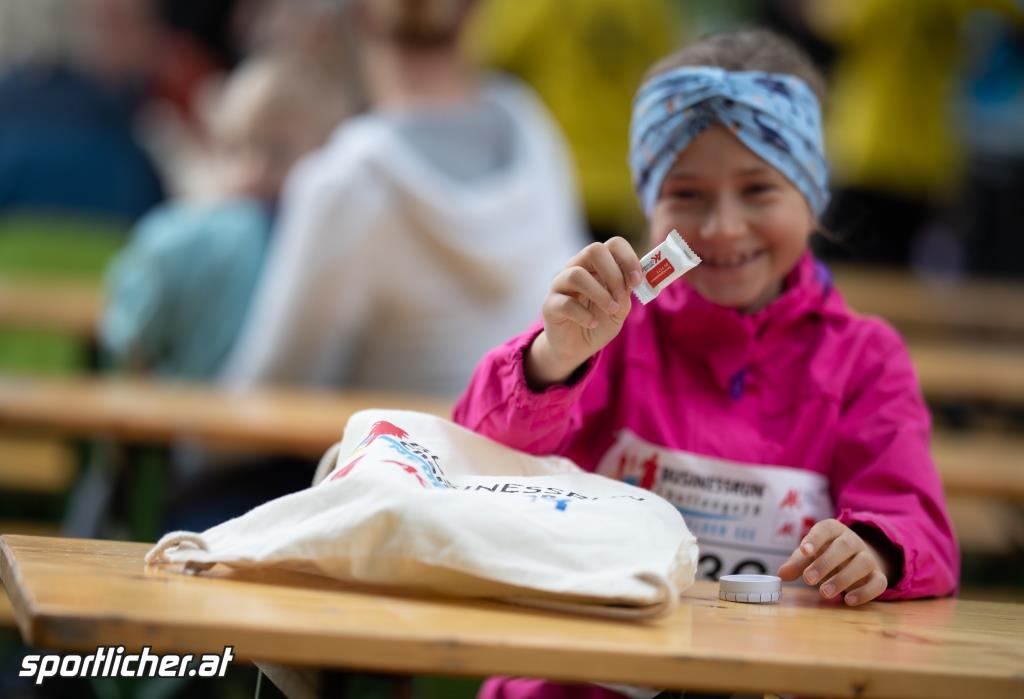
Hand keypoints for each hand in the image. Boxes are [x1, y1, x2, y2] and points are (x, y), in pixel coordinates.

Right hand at [525, 238, 641, 387]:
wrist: (577, 347)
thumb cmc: (599, 322)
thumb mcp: (620, 308)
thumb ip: (625, 292)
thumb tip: (632, 280)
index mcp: (597, 265)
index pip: (613, 244)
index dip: (628, 258)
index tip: (637, 281)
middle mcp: (577, 268)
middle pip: (594, 250)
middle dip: (613, 274)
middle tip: (621, 297)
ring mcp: (560, 285)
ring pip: (577, 274)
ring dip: (600, 294)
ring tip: (610, 310)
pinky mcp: (550, 305)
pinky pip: (566, 303)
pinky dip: (584, 315)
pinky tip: (592, 323)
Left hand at [778, 519, 893, 606]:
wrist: (857, 559)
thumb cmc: (826, 555)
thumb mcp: (810, 556)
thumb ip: (797, 563)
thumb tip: (781, 574)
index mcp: (834, 531)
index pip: (826, 528)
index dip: (815, 538)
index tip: (804, 551)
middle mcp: (853, 541)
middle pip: (844, 546)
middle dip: (826, 563)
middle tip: (808, 579)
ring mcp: (868, 558)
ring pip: (862, 563)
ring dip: (843, 579)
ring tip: (824, 593)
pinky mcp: (879, 576)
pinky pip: (878, 582)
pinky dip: (865, 592)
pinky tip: (848, 601)